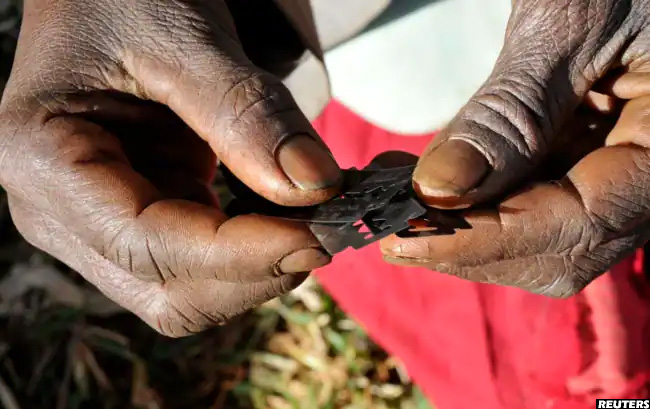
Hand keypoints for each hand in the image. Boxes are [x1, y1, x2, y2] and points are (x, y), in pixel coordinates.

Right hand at [0, 0, 341, 335]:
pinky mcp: (141, 220)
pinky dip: (253, 251)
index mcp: (44, 162)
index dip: (240, 254)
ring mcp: (101, 225)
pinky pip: (202, 264)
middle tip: (325, 229)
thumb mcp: (180, 36)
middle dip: (254, 273)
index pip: (148, 245)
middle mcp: (61, 214)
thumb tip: (315, 186)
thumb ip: (245, 112)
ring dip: (260, 269)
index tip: (316, 236)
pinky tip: (288, 216)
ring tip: (313, 220)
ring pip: (191, 292)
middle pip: (169, 293)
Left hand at [381, 0, 649, 296]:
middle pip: (562, 245)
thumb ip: (510, 113)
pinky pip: (534, 198)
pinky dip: (475, 200)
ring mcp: (621, 167)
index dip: (487, 240)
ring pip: (543, 234)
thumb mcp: (564, 25)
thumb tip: (439, 191)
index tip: (402, 239)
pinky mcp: (589, 156)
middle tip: (387, 227)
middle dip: (469, 245)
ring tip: (393, 201)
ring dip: (463, 227)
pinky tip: (424, 182)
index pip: (584, 222)